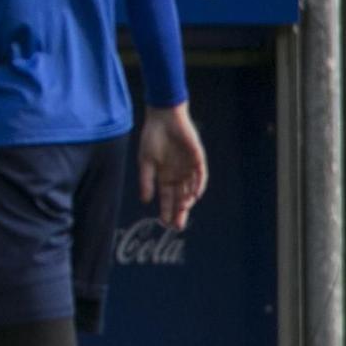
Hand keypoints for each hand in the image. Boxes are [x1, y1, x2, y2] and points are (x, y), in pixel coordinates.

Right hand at [138, 103, 207, 230]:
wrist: (163, 118)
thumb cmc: (152, 138)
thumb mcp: (145, 162)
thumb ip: (147, 181)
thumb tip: (145, 200)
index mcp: (164, 176)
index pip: (167, 198)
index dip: (166, 210)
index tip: (164, 223)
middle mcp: (178, 174)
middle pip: (180, 197)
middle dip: (179, 212)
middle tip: (177, 226)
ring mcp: (188, 167)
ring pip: (190, 189)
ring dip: (187, 201)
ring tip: (183, 211)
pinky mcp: (197, 158)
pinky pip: (200, 174)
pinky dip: (198, 185)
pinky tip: (195, 195)